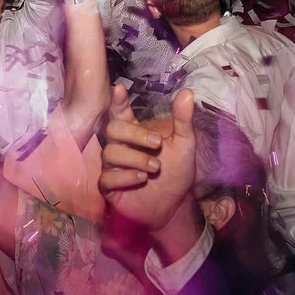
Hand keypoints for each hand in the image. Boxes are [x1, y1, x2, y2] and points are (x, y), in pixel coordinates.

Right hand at [100, 85, 198, 249]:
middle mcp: (120, 146)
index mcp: (134, 132)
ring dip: (135, 158)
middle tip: (157, 144)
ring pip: (110, 153)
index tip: (120, 89)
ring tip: (155, 167)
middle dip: (134, 134)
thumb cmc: (177, 171)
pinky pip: (106, 178)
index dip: (117, 101)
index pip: (119, 112)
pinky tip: (142, 178)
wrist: (176, 205)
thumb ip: (183, 119)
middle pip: (112, 129)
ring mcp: (112, 167)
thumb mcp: (185, 144)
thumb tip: (187, 92)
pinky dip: (125, 176)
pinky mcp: (109, 188)